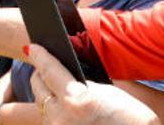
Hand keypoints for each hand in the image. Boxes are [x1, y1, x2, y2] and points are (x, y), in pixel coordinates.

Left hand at [27, 45, 159, 124]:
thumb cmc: (131, 120)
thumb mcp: (107, 93)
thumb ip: (81, 84)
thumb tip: (64, 77)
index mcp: (76, 101)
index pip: (49, 70)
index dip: (40, 56)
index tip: (32, 47)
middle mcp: (61, 118)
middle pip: (38, 87)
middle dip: (40, 74)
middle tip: (44, 66)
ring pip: (41, 105)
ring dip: (47, 95)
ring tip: (54, 86)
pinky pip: (49, 120)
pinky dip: (54, 112)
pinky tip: (62, 108)